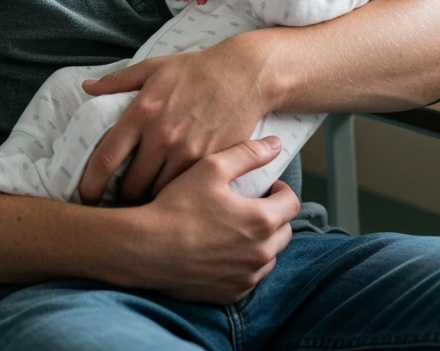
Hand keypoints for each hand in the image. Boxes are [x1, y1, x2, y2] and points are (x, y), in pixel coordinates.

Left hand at [79, 37, 267, 204]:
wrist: (245, 75)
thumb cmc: (196, 70)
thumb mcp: (154, 67)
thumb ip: (117, 80)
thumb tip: (87, 88)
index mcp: (142, 111)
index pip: (105, 158)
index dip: (90, 184)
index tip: (86, 195)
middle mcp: (162, 136)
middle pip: (131, 186)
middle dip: (122, 197)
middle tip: (119, 200)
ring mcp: (188, 152)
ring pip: (158, 194)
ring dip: (150, 200)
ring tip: (145, 201)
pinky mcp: (211, 163)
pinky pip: (186, 191)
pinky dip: (177, 197)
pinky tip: (174, 196)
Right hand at [117, 137, 298, 303]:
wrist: (147, 248)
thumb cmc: (178, 204)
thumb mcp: (211, 168)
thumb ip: (247, 154)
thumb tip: (276, 145)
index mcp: (261, 221)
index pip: (292, 203)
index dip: (279, 190)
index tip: (263, 187)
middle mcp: (261, 254)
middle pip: (285, 231)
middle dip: (272, 215)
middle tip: (248, 205)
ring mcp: (247, 278)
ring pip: (269, 256)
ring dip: (261, 241)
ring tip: (234, 227)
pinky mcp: (231, 294)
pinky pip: (250, 277)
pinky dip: (244, 264)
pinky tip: (221, 249)